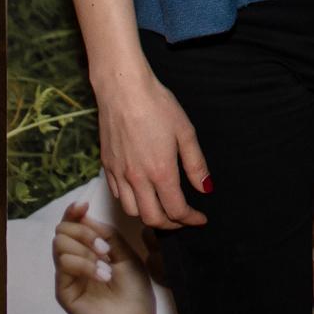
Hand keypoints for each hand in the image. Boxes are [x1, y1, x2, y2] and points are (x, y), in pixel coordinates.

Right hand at [53, 202, 160, 313]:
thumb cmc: (134, 289)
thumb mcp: (125, 253)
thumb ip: (106, 234)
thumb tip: (85, 214)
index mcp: (89, 249)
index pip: (72, 224)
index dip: (73, 212)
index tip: (82, 205)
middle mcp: (75, 259)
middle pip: (62, 230)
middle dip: (84, 232)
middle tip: (105, 248)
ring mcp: (67, 275)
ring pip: (60, 244)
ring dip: (86, 250)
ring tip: (106, 266)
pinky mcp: (64, 291)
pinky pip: (64, 265)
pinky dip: (85, 265)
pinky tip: (102, 276)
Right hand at [97, 71, 211, 229]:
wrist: (123, 89)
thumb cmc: (157, 105)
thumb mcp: (185, 132)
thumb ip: (196, 164)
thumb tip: (206, 189)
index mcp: (160, 171)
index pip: (176, 210)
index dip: (190, 219)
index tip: (200, 218)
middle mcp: (137, 178)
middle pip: (152, 218)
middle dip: (171, 224)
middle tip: (183, 217)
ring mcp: (119, 173)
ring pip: (132, 211)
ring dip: (149, 216)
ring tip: (163, 208)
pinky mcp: (107, 166)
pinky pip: (118, 195)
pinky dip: (132, 202)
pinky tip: (142, 192)